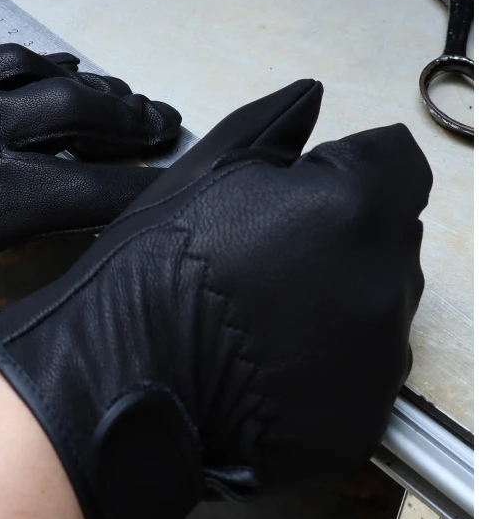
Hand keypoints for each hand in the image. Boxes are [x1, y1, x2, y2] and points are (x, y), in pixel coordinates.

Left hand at [0, 46, 179, 375]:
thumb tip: (37, 349)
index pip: (95, 190)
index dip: (144, 194)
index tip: (175, 199)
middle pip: (84, 113)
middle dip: (135, 123)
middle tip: (169, 129)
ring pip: (43, 76)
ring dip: (93, 86)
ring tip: (126, 97)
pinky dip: (33, 60)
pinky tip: (49, 65)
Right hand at [0, 79, 430, 518]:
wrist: (121, 381)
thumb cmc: (155, 273)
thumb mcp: (208, 170)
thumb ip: (277, 125)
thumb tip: (311, 100)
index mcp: (355, 208)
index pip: (396, 165)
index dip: (352, 171)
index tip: (310, 193)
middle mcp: (384, 282)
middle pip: (393, 240)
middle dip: (350, 239)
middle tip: (275, 262)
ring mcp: (379, 359)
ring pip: (383, 310)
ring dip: (345, 304)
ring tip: (268, 321)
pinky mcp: (363, 419)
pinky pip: (367, 377)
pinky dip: (333, 369)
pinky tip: (274, 367)